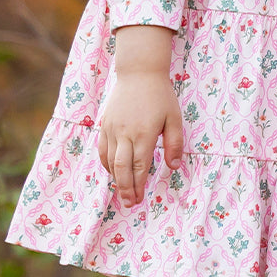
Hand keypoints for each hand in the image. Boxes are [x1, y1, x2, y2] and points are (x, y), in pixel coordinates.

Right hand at [98, 27, 184, 207]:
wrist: (138, 73)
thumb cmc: (160, 96)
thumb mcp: (174, 118)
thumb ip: (174, 144)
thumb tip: (173, 167)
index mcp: (144, 134)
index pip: (139, 167)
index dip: (139, 185)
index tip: (140, 199)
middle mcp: (125, 134)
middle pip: (122, 169)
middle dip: (125, 189)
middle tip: (130, 203)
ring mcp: (112, 129)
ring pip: (110, 161)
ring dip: (115, 179)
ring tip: (123, 193)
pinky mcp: (105, 125)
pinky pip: (102, 150)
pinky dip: (106, 164)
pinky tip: (114, 173)